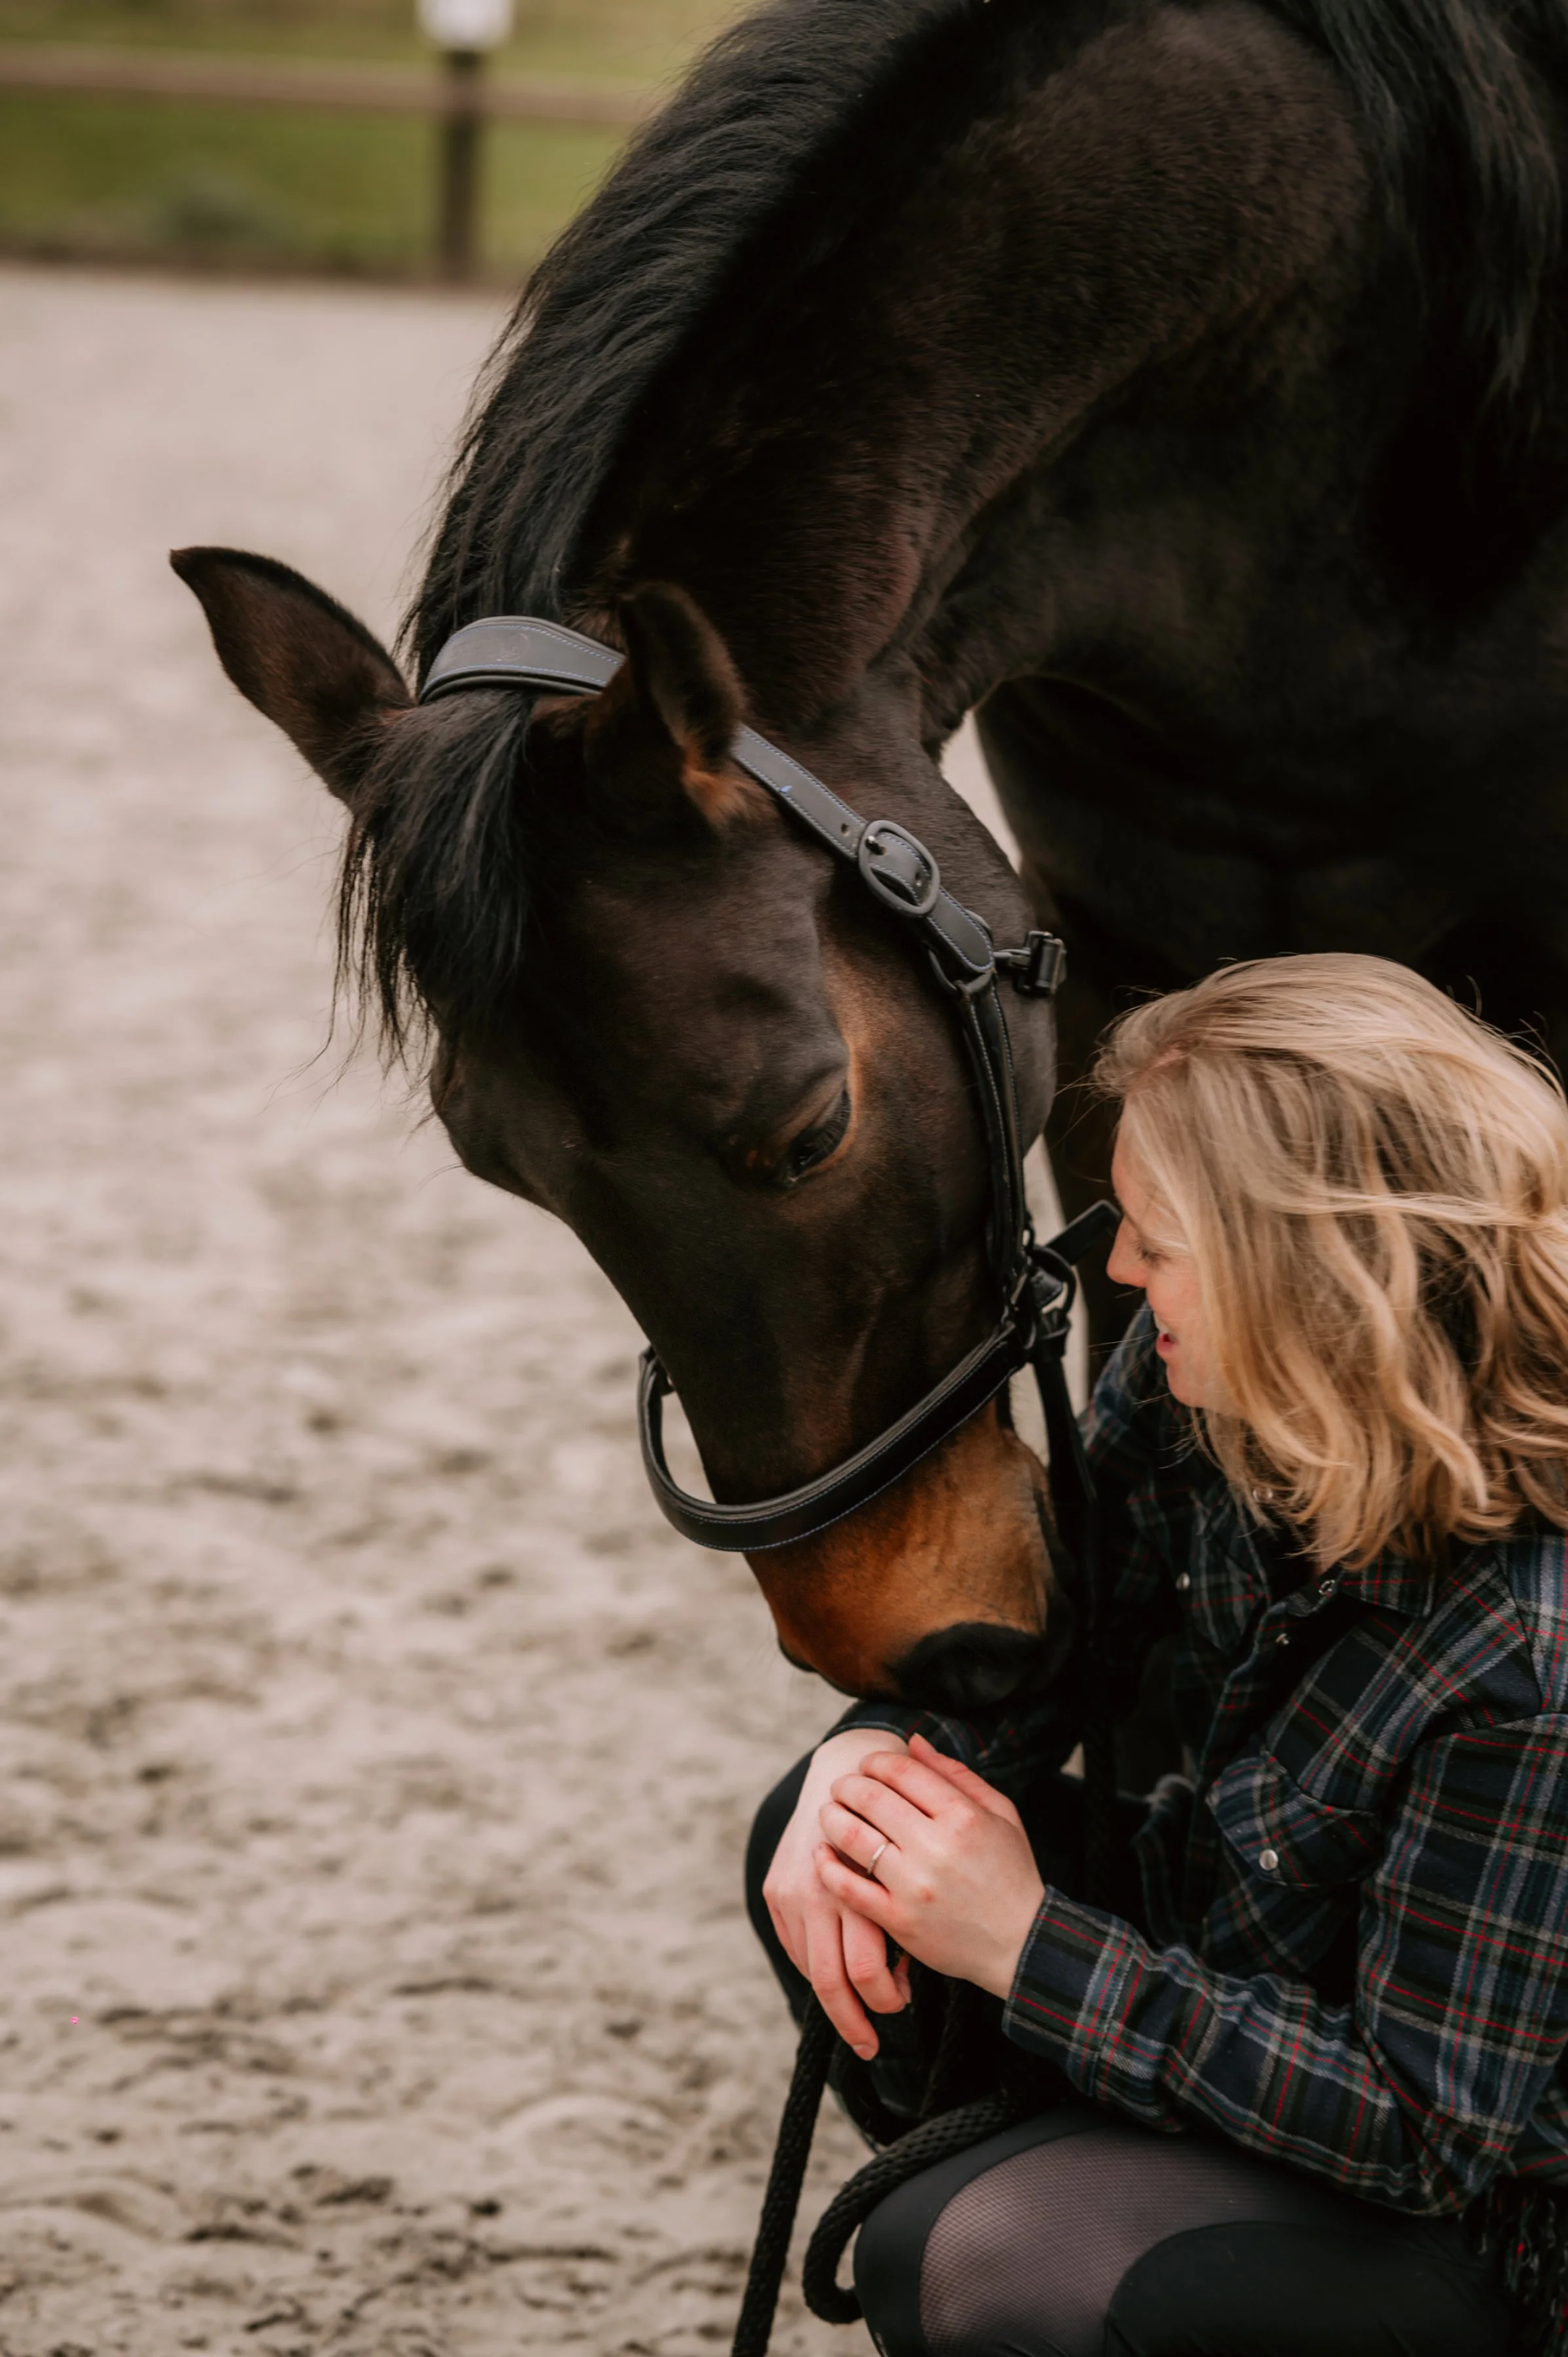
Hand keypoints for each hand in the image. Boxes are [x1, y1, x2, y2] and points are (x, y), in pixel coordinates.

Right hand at [761, 1729, 912, 2059]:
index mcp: (864, 1886)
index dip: (886, 1999)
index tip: (904, 2006)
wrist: (845, 1772)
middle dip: (855, 2022)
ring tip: (859, 2012)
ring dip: (836, 1998)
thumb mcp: (912, 1860)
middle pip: (834, 1982)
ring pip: (811, 1969)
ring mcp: (794, 1891)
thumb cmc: (897, 1820)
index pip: (867, 1972)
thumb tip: (898, 1976)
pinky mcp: (775, 1890)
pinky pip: (794, 1946)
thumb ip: (903, 1916)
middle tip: (873, 2046)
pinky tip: (836, 1968)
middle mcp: (823, 1891)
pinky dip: (815, 1965)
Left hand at [817, 1733, 1045, 1998]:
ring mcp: (914, 1886)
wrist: (1021, 1944)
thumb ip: (957, 1774)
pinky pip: (848, 1888)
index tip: (867, 1764)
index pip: (901, 1772)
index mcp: (963, 1816)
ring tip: (829, 1812)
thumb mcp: (1000, 1814)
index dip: (875, 1761)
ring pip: (854, 1838)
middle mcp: (936, 1848)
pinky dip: (827, 1866)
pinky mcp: (899, 1920)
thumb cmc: (1010, 1872)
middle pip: (871, 1798)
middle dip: (848, 1785)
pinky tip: (822, 1852)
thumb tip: (913, 1741)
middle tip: (841, 1786)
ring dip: (832, 1817)